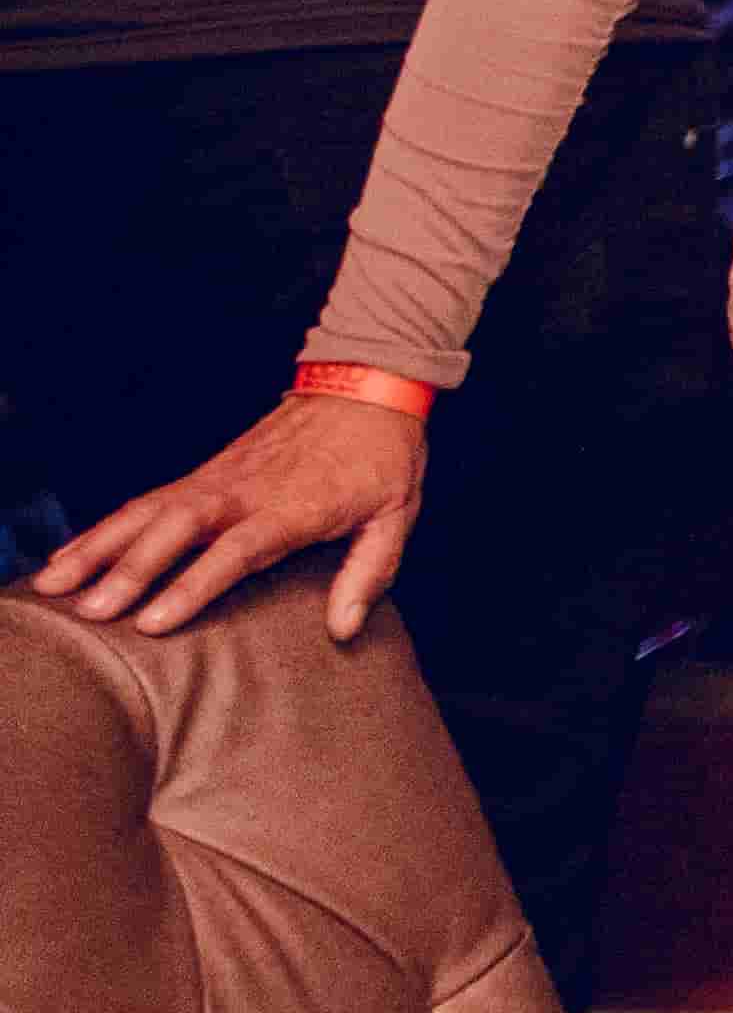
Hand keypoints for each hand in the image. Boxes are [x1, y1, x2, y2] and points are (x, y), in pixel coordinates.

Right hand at [29, 394, 428, 643]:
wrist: (365, 383)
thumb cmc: (382, 456)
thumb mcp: (396, 514)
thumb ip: (370, 572)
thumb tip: (344, 628)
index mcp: (293, 507)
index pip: (235, 551)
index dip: (192, 585)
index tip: (153, 622)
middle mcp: (244, 491)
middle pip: (176, 530)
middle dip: (130, 571)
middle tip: (92, 613)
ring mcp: (217, 479)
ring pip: (147, 513)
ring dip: (99, 548)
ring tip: (55, 587)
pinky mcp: (202, 474)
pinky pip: (144, 502)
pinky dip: (103, 529)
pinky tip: (69, 556)